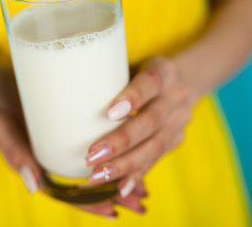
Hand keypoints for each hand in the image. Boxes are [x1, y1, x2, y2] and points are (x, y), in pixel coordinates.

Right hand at [0, 66, 148, 218]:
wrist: (0, 77)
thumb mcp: (0, 126)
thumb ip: (13, 151)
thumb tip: (35, 186)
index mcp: (38, 167)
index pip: (67, 194)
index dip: (90, 204)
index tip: (113, 209)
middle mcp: (55, 160)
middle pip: (87, 185)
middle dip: (115, 196)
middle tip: (141, 203)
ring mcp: (65, 144)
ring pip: (96, 167)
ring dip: (120, 179)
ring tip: (145, 189)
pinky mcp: (73, 126)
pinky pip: (98, 145)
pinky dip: (118, 155)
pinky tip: (137, 156)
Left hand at [85, 57, 197, 192]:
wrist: (185, 80)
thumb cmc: (140, 71)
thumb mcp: (129, 64)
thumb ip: (107, 76)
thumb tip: (65, 86)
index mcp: (163, 72)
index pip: (149, 83)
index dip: (132, 98)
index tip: (110, 113)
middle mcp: (175, 97)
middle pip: (150, 121)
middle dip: (120, 142)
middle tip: (91, 155)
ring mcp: (178, 121)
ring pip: (153, 146)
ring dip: (123, 164)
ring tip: (96, 175)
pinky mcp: (175, 140)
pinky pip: (155, 160)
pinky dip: (136, 175)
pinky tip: (119, 187)